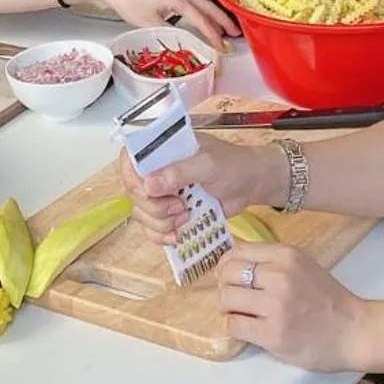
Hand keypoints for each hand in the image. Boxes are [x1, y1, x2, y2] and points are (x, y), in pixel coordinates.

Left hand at [94, 0, 237, 47]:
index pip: (201, 20)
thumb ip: (169, 34)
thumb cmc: (129, 1)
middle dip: (223, 20)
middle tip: (236, 32)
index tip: (221, 47)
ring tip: (223, 28)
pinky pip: (192, 2)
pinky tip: (201, 19)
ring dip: (213, 16)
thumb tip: (184, 44)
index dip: (212, 35)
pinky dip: (201, 11)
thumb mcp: (149, 23)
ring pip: (201, 3)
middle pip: (207, 7)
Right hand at [119, 135, 274, 239]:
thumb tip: (149, 184)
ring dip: (160, 222)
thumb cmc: (233, 165)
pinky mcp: (172, 212)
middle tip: (179, 206)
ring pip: (142, 212)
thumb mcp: (208, 164)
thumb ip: (180, 172)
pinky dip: (161, 235)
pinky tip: (176, 236)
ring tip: (185, 216)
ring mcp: (165, 191)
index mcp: (164, 147)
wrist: (253, 185)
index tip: (149, 191)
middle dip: (154, 205)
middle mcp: (159, 168)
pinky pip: (153, 227)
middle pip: (135, 191)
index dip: (132, 177)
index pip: (130, 158)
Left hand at [217, 243, 368, 369]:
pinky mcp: (272, 335)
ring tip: (240, 313)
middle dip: (224, 285)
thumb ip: (272, 260)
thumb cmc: (327, 298)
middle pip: (228, 273)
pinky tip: (246, 328)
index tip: (228, 275)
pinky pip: (234, 325)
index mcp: (286, 255)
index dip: (227, 264)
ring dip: (228, 307)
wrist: (352, 330)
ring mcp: (275, 306)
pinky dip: (234, 326)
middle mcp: (279, 276)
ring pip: (226, 298)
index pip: (238, 251)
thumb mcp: (302, 265)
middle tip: (233, 297)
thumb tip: (233, 261)